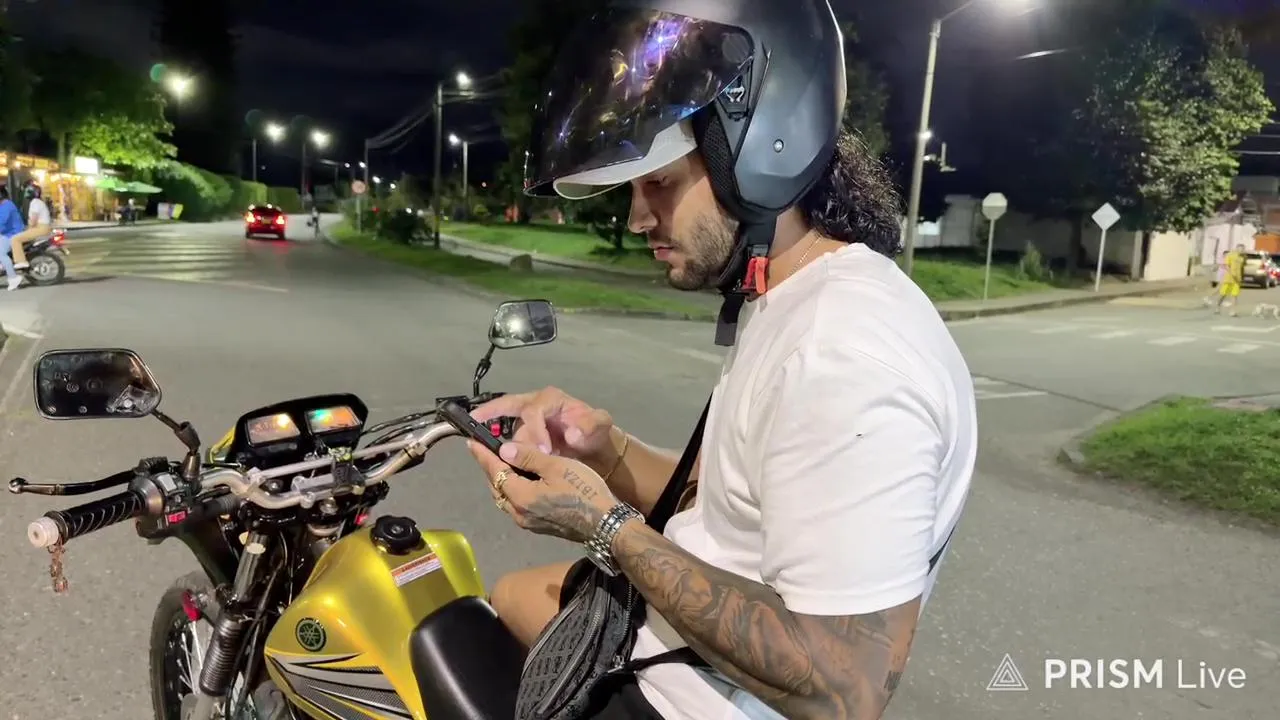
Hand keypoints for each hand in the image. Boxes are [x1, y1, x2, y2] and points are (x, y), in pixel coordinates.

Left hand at [467, 440, 618, 542]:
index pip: (495, 471)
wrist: (606, 524)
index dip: (483, 455)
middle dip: (490, 468)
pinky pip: (516, 505)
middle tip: (486, 450)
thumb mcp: (557, 467)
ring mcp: (528, 523)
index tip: (471, 442)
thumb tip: (503, 449)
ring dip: (501, 481)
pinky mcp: (539, 526)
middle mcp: (518, 513)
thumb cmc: (583, 491)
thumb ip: (528, 457)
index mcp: (520, 496)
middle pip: (496, 487)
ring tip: (502, 464)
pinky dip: (513, 490)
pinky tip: (521, 482)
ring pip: (505, 498)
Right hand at [471, 387, 614, 461]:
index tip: (544, 452)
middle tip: (474, 424)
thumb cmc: (596, 433)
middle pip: (507, 406)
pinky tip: (498, 464)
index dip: (534, 431)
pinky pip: (509, 443)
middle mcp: (533, 405)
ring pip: (509, 432)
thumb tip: (571, 435)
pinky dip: (504, 453)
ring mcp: (525, 421)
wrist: (594, 448)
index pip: (533, 411)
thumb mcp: (600, 425)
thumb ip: (590, 427)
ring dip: (507, 447)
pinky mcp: (523, 436)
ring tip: (509, 463)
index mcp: (550, 399)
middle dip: (488, 412)